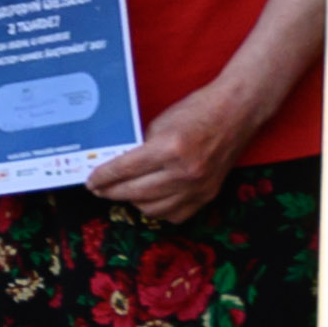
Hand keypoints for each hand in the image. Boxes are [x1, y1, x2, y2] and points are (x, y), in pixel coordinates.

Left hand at [84, 78, 250, 220]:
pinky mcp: (209, 194)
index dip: (103, 178)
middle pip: (135, 192)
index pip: (125, 170)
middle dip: (112, 192)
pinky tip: (150, 200)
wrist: (237, 111)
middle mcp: (185, 172)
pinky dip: (158, 210)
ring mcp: (199, 187)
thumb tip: (117, 168)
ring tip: (124, 192)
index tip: (90, 182)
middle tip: (100, 190)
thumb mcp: (160, 125)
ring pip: (153, 209)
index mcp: (170, 149)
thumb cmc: (197, 111)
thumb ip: (140, 149)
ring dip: (134, 202)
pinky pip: (176, 215)